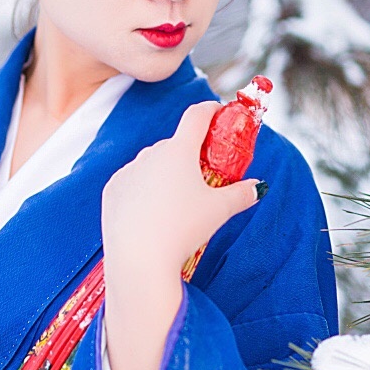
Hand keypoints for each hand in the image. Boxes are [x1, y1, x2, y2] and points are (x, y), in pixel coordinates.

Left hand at [101, 100, 261, 282]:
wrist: (138, 259)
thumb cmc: (183, 230)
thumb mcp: (219, 210)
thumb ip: (241, 194)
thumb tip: (257, 188)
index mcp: (179, 150)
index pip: (196, 116)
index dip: (210, 111)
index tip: (218, 112)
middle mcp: (150, 154)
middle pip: (174, 144)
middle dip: (189, 153)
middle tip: (203, 172)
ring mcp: (128, 171)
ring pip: (151, 163)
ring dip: (165, 172)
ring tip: (176, 200)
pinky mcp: (112, 190)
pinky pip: (132, 182)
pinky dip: (143, 189)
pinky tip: (151, 211)